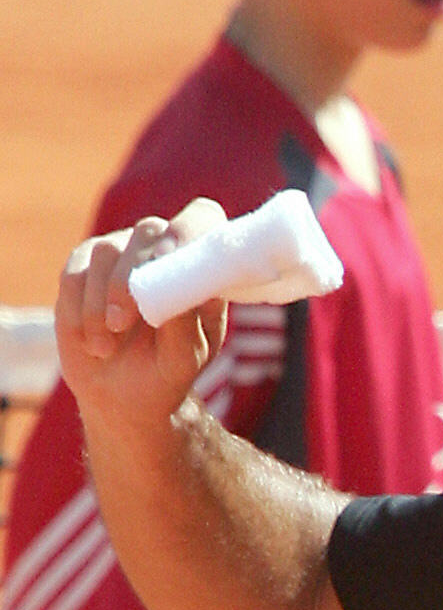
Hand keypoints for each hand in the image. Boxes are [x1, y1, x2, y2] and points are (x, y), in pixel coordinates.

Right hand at [56, 199, 230, 432]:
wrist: (126, 393)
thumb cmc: (169, 370)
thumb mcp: (185, 357)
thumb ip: (187, 324)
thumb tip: (183, 291)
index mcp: (200, 260)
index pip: (202, 216)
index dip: (187, 229)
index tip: (166, 258)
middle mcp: (162, 245)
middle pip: (148, 230)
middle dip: (131, 276)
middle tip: (122, 323)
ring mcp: (121, 252)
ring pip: (106, 251)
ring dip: (100, 305)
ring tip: (108, 347)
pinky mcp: (82, 268)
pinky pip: (73, 275)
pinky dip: (77, 312)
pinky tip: (91, 342)